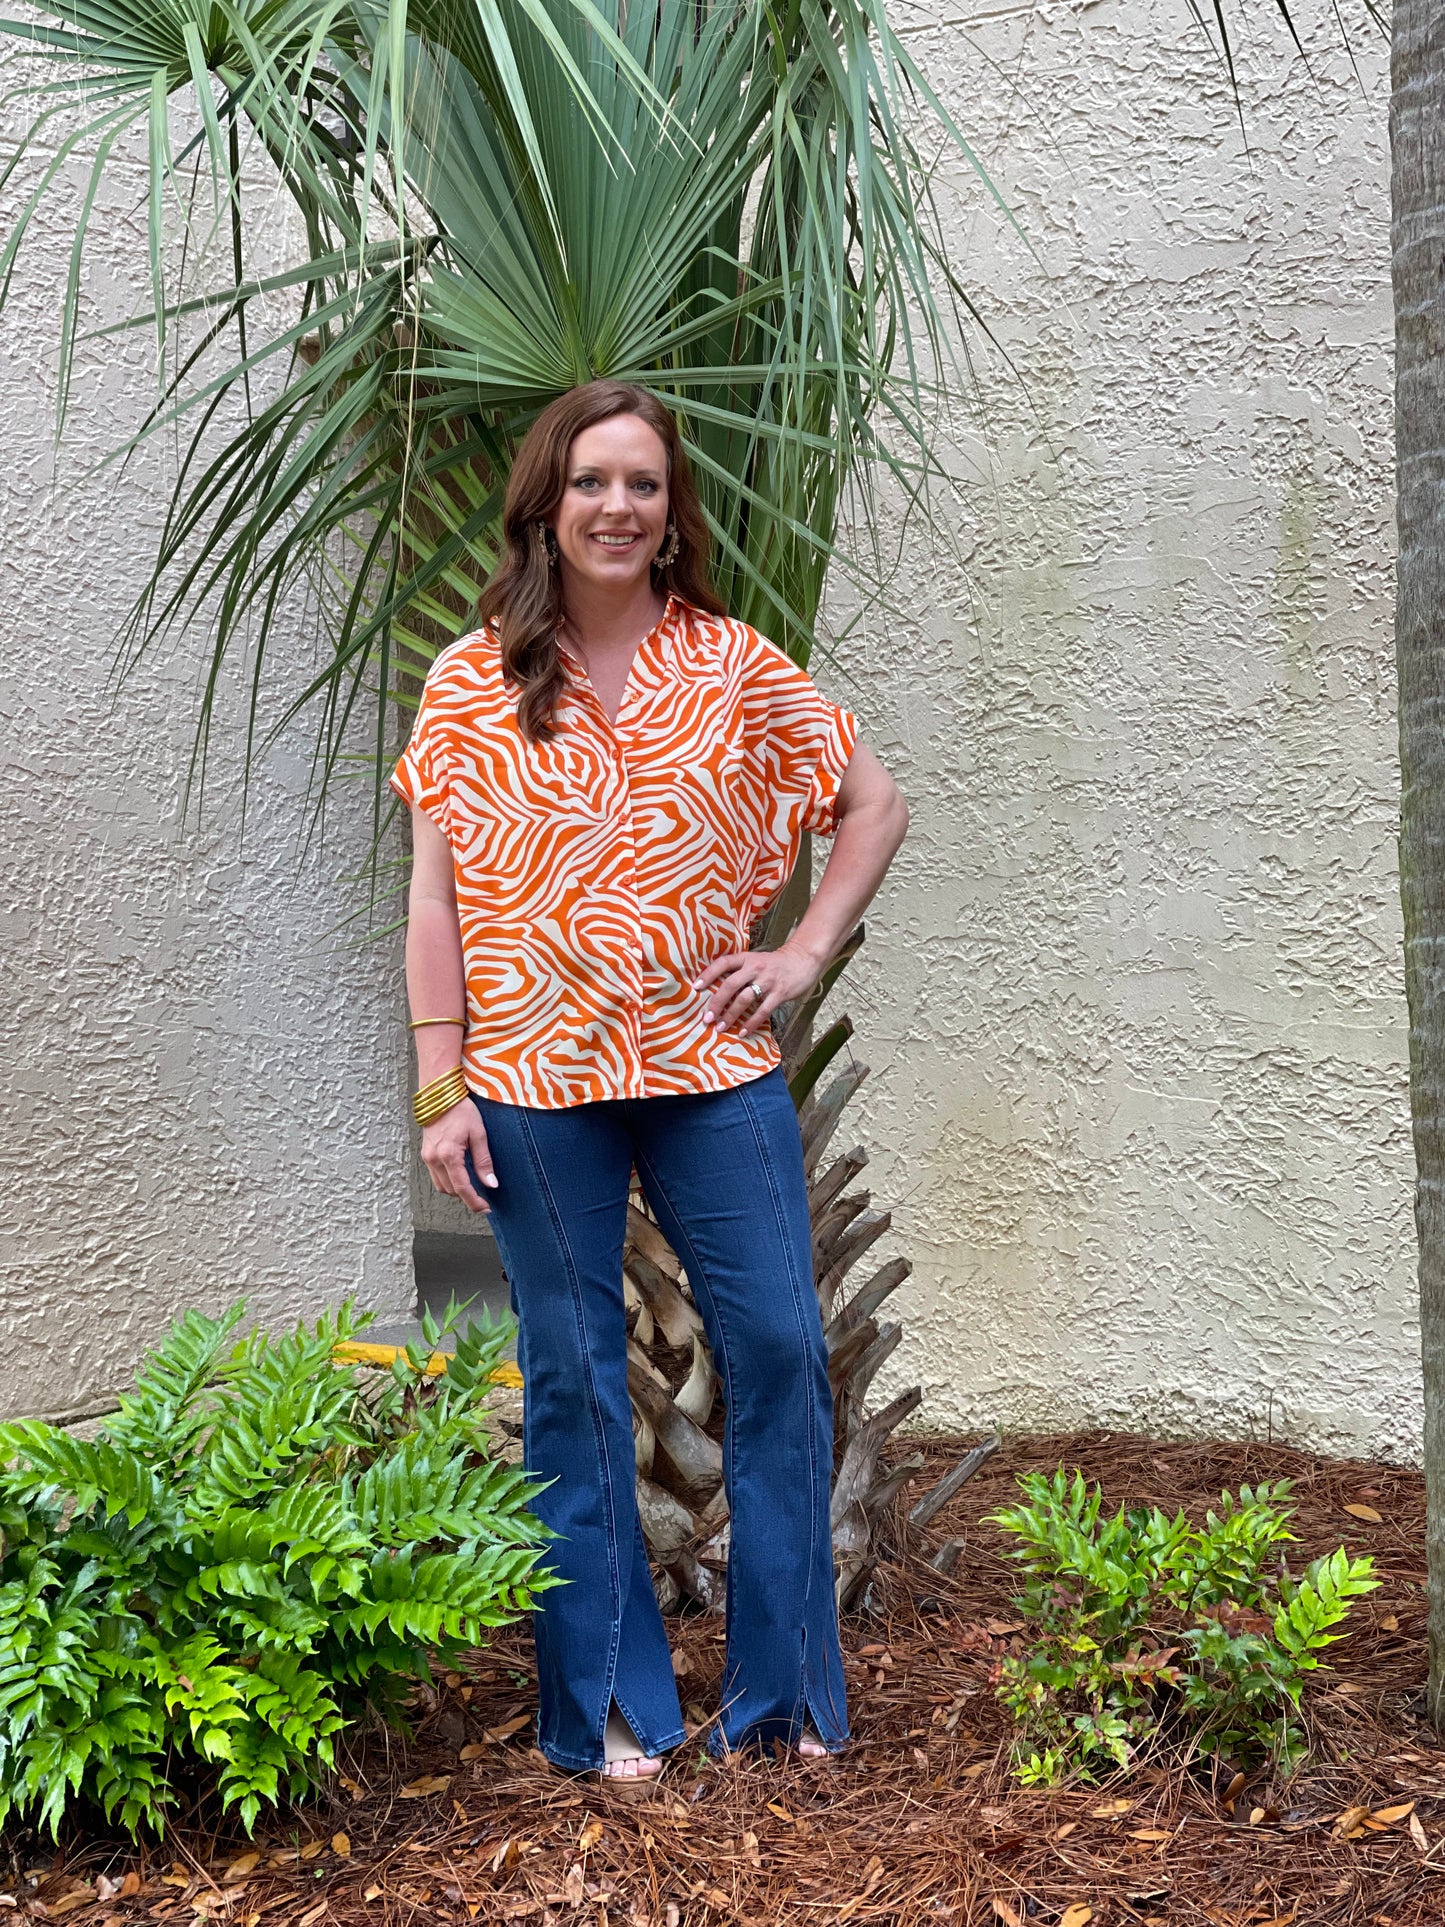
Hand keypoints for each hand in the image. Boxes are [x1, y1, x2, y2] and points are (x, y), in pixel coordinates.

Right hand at [421, 1098, 496, 1213]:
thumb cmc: (461, 1110)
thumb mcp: (478, 1134)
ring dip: (456, 1190)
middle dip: (467, 1197)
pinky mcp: (425, 1154)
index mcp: (449, 1154)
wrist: (440, 1095)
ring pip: (442, 1186)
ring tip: (473, 1188)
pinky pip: (436, 1176)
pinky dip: (448, 1180)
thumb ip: (484, 1161)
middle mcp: (434, 1158)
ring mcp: (427, 1157)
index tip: (485, 1208)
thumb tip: (491, 1184)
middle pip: (451, 1190)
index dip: (474, 1201)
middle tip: (483, 1199)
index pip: (462, 1188)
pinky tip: (460, 1176)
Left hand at [692, 939, 824, 1036]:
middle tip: (707, 1018)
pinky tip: (743, 1032)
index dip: (708, 974)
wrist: (802, 960)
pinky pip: (763, 1010)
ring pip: (745, 999)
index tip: (696, 987)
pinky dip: (752, 1023)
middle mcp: (755, 967)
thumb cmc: (774, 964)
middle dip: (717, 1003)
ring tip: (721, 1027)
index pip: (723, 963)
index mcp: (746, 958)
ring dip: (731, 1015)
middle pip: (731, 984)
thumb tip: (716, 989)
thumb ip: (739, 971)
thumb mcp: (755, 960)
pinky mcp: (780, 993)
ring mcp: (768, 980)